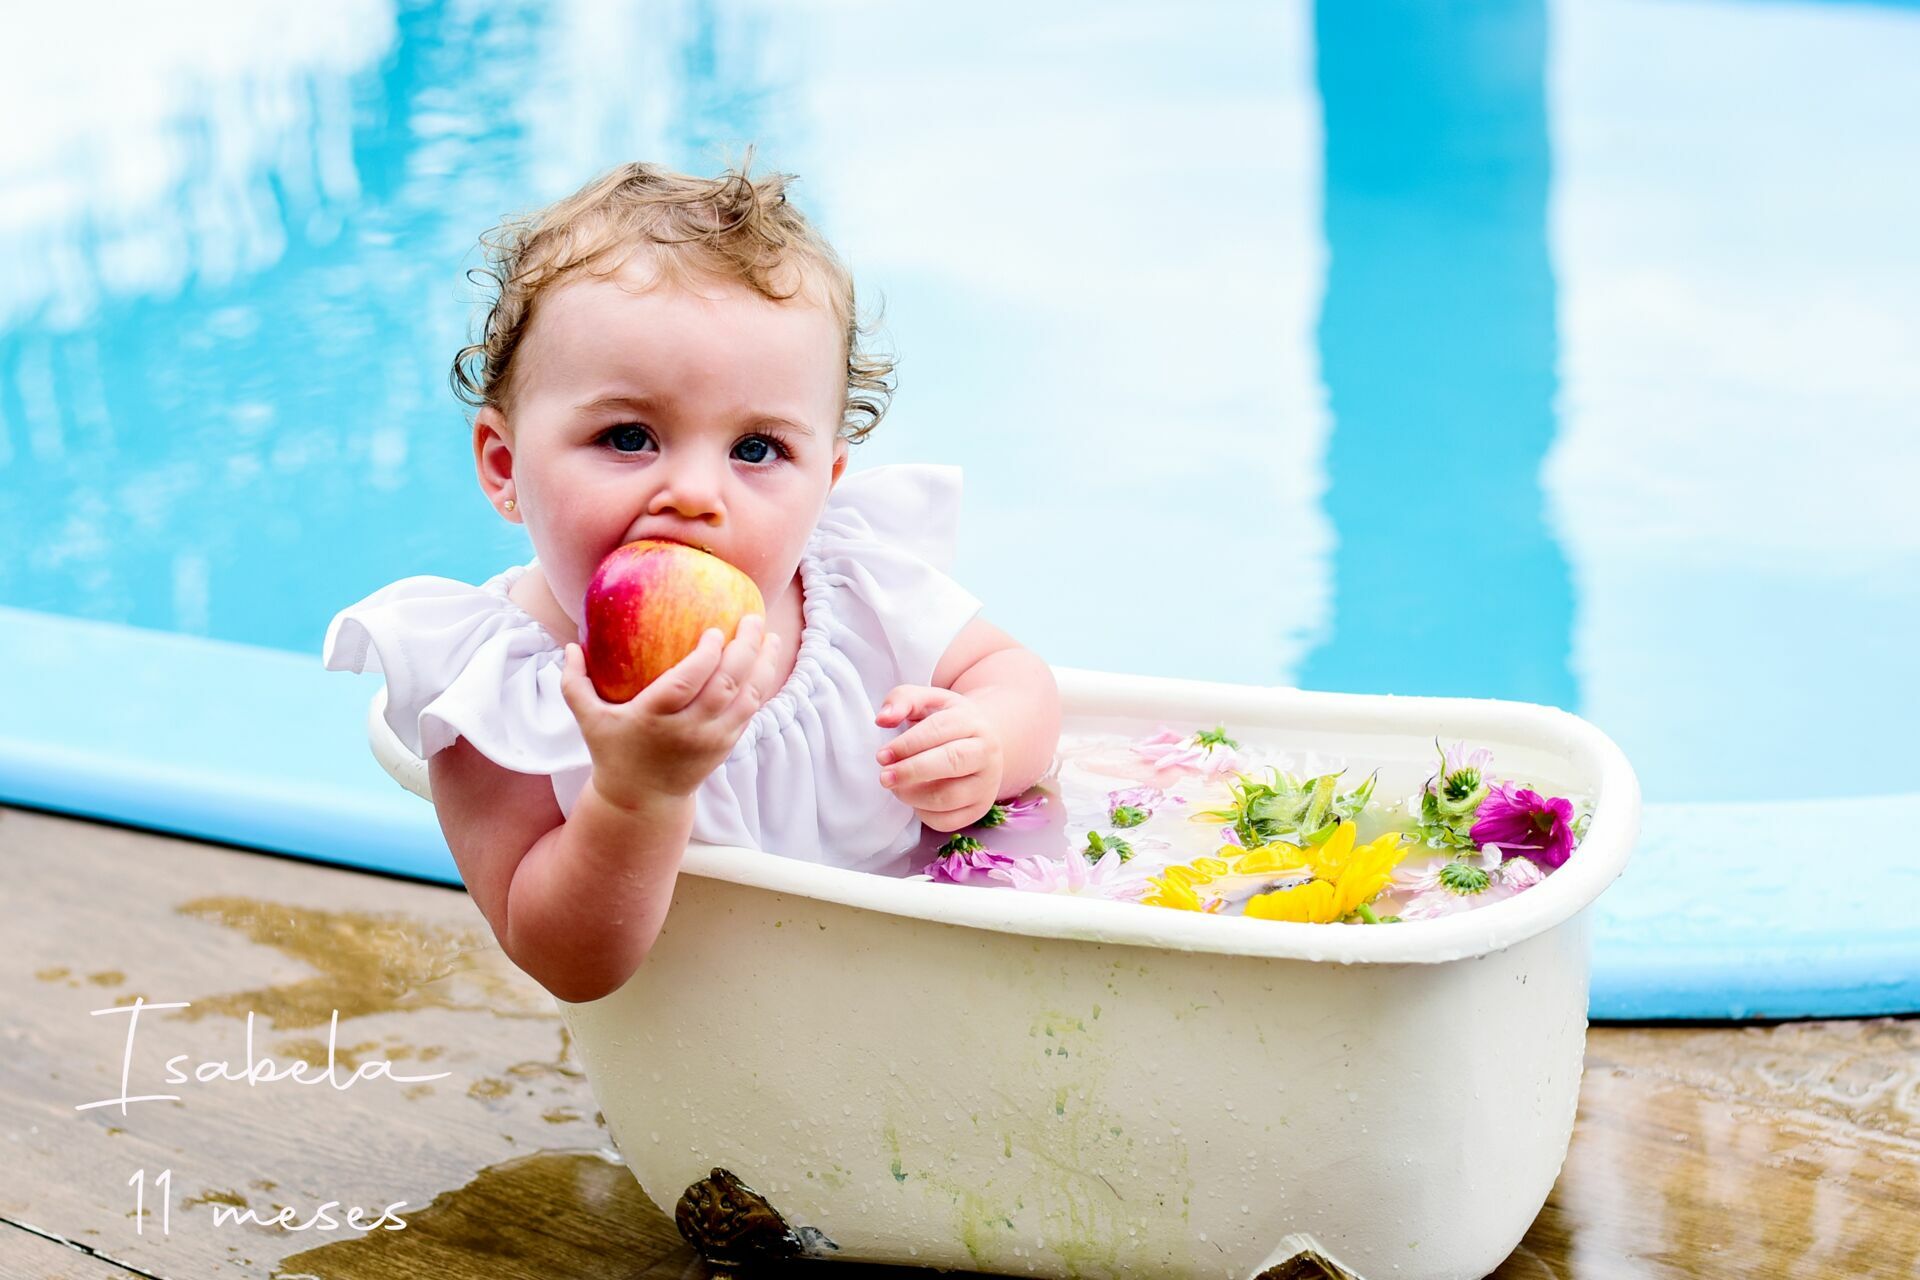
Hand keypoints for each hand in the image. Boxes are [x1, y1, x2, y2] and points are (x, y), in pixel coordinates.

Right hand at [560, 615, 782, 806]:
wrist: (643, 802)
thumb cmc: (613, 751)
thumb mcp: (588, 721)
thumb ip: (574, 683)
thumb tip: (569, 646)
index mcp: (654, 718)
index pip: (687, 683)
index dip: (706, 656)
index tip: (715, 630)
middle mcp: (688, 730)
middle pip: (726, 685)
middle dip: (745, 649)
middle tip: (753, 618)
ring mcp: (712, 740)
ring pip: (748, 698)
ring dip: (763, 665)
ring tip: (770, 635)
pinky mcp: (726, 746)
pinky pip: (751, 711)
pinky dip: (762, 684)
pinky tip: (766, 661)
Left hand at [874, 685, 1004, 831]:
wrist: (980, 744)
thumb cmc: (946, 722)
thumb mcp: (927, 702)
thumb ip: (902, 700)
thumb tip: (882, 719)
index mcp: (972, 722)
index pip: (940, 730)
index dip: (908, 744)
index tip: (882, 755)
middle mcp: (986, 752)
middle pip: (951, 762)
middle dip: (912, 771)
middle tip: (884, 777)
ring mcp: (987, 784)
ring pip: (949, 796)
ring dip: (913, 795)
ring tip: (896, 787)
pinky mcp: (979, 809)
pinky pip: (949, 821)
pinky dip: (924, 814)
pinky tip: (914, 799)